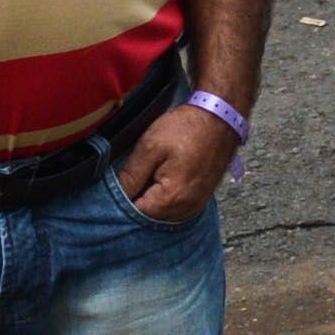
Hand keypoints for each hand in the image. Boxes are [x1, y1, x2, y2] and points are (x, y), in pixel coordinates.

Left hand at [119, 102, 241, 223]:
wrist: (221, 115)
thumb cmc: (188, 127)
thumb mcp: (151, 146)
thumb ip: (130, 176)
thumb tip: (113, 197)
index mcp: (171, 199)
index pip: (132, 215)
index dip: (119, 201)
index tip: (118, 183)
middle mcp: (185, 210)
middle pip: (147, 218)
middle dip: (134, 202)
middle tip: (132, 177)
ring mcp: (195, 206)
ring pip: (160, 215)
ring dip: (150, 201)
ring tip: (148, 175)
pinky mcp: (200, 199)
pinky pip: (174, 208)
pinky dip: (163, 199)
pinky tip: (160, 180)